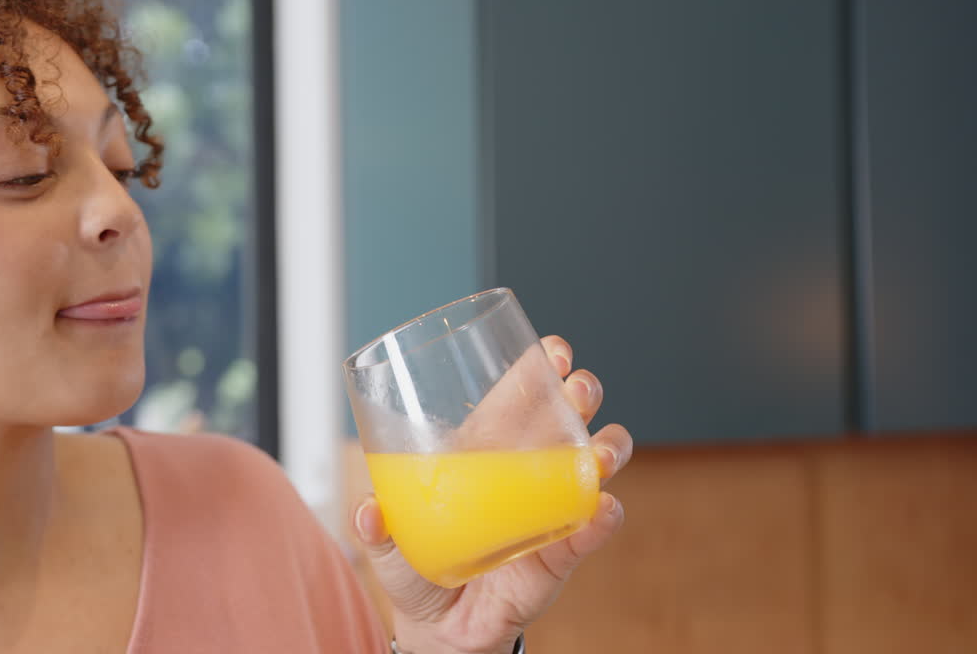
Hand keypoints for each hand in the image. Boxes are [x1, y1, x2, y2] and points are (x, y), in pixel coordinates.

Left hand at [352, 335, 632, 653]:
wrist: (441, 629)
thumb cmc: (416, 568)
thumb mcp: (388, 543)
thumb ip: (376, 526)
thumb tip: (368, 512)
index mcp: (485, 449)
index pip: (520, 395)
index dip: (542, 365)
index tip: (553, 351)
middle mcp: (527, 468)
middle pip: (568, 415)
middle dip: (582, 393)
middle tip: (578, 390)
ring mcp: (551, 506)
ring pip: (594, 461)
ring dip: (608, 446)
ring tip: (599, 452)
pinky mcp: (563, 550)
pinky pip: (592, 528)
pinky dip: (603, 517)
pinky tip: (602, 508)